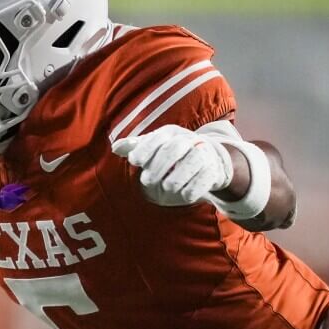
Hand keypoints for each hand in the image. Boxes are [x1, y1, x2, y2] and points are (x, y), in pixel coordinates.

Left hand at [112, 124, 232, 205]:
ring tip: (166, 187)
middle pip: (173, 149)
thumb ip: (133, 146)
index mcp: (170, 133)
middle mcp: (188, 139)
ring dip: (176, 178)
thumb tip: (115, 148)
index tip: (134, 161)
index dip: (144, 149)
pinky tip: (184, 195)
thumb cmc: (172, 151)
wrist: (208, 156)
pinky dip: (193, 189)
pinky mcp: (213, 169)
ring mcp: (203, 153)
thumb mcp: (153, 145)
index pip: (157, 137)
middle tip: (147, 181)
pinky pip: (205, 180)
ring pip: (192, 162)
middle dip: (158, 166)